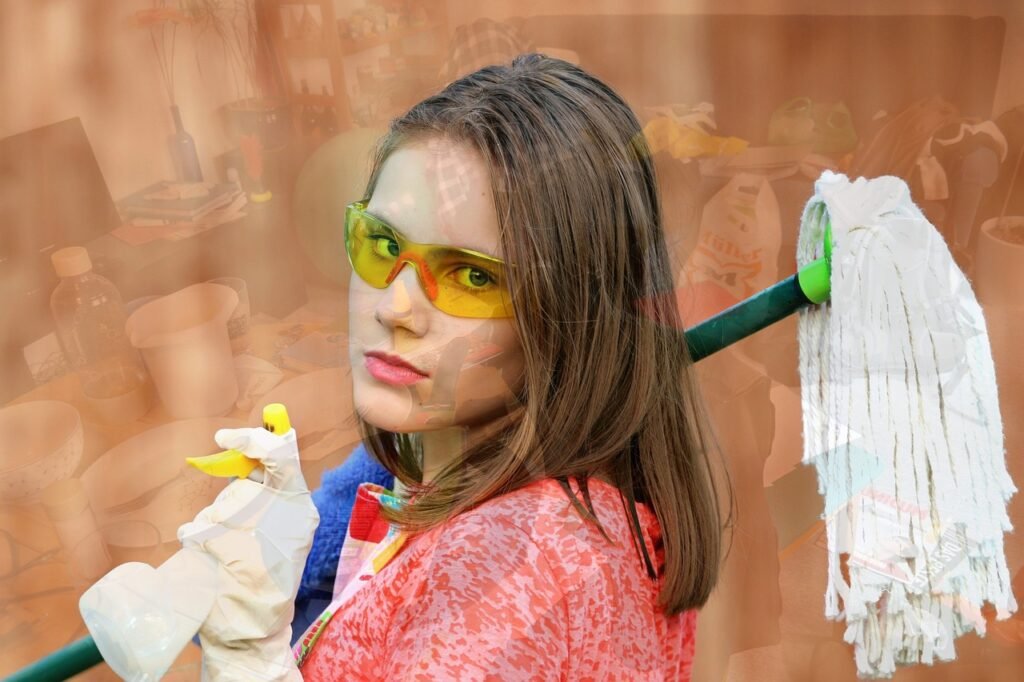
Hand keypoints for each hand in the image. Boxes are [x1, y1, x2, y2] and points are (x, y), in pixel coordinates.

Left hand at [177, 426, 319, 680]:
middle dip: (233, 506)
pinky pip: (195, 529)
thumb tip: (245, 454)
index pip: (280, 455)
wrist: (254, 626)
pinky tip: (212, 564)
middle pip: (242, 487)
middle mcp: (278, 515)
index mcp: (299, 507)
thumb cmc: (271, 575)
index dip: (253, 440)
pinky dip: (196, 542)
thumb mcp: (288, 532)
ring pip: (217, 509)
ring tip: (230, 558)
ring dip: (214, 527)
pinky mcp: (216, 550)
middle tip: (239, 536)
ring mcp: (247, 533)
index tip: (226, 437)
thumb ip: (273, 494)